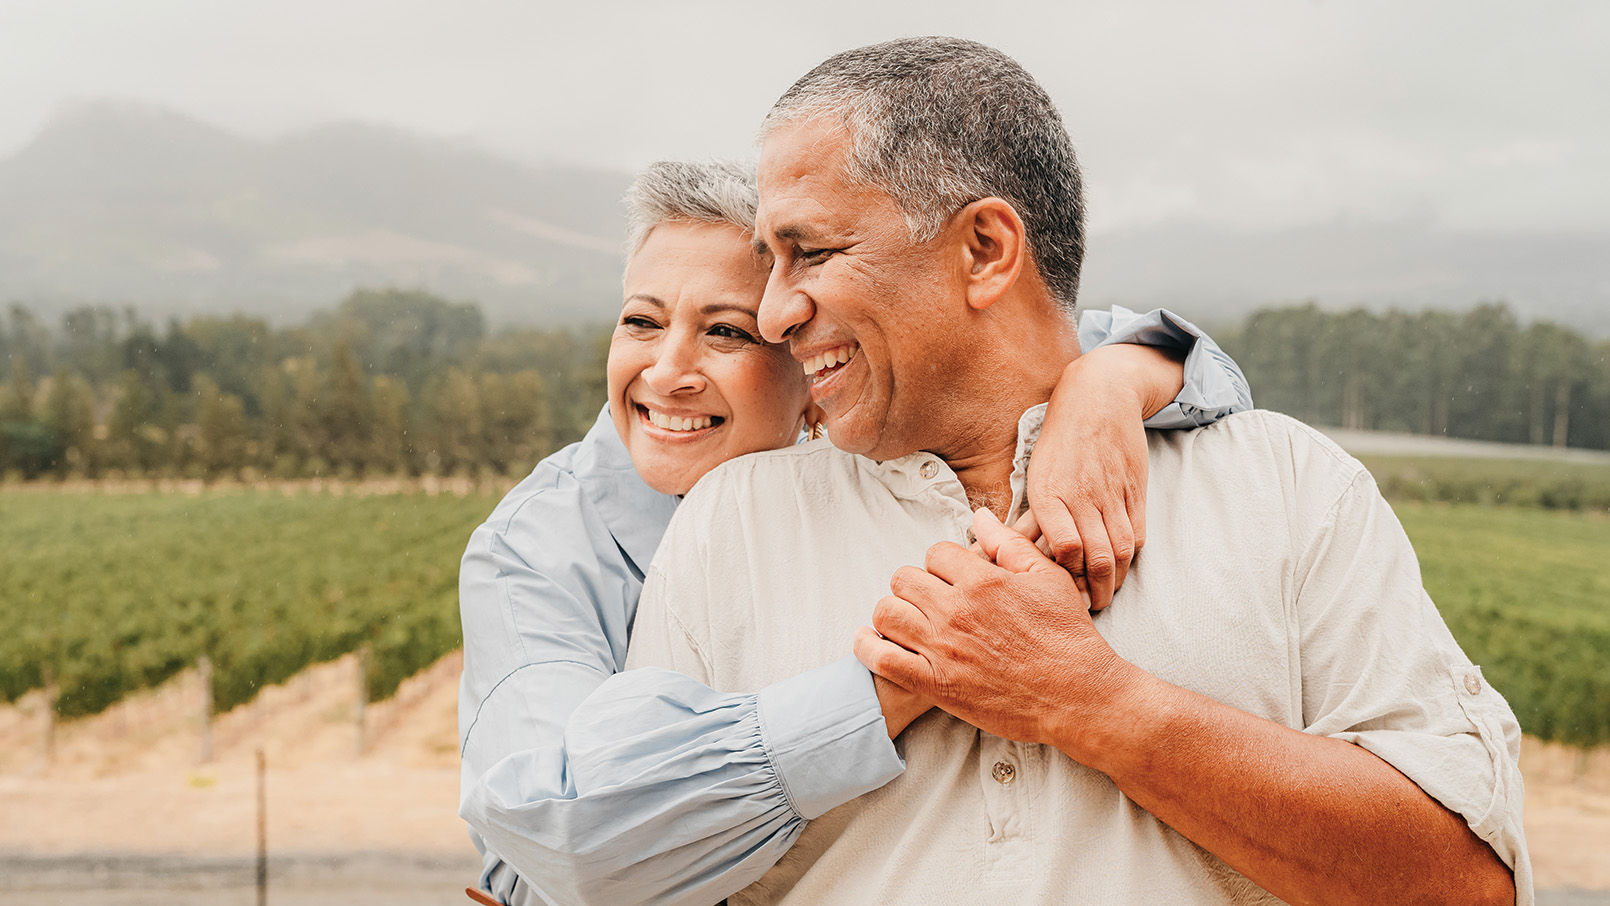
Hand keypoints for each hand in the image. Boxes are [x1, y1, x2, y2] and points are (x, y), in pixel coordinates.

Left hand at [855, 508, 1133, 746]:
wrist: (1077, 696)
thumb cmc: (1067, 637)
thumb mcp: (1048, 579)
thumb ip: (1008, 545)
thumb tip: (979, 517)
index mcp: (982, 580)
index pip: (935, 553)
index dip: (942, 563)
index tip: (951, 578)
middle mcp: (956, 610)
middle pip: (904, 579)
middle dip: (915, 585)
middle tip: (928, 599)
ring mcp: (942, 648)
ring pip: (887, 613)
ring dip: (892, 612)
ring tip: (904, 619)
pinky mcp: (935, 684)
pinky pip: (882, 659)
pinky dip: (868, 647)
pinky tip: (868, 641)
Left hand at [1028, 346, 1178, 609]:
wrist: (1099, 397)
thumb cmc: (1059, 440)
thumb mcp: (1036, 474)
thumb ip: (1030, 516)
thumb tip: (1004, 554)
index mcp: (1049, 492)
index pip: (1062, 549)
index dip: (1063, 578)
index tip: (1056, 597)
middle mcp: (1082, 495)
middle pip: (1096, 557)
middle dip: (1093, 590)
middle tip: (1087, 609)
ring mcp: (1112, 493)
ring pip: (1120, 549)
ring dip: (1113, 579)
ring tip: (1104, 595)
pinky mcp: (1134, 491)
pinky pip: (1136, 533)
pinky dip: (1129, 556)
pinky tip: (1119, 569)